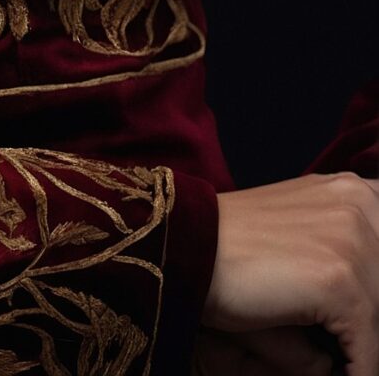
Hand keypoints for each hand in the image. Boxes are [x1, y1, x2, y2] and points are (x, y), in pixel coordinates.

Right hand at [202, 172, 378, 375]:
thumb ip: (346, 244)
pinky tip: (338, 372)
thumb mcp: (305, 228)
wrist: (188, 248)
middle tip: (350, 340)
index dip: (375, 285)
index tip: (363, 318)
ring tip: (343, 360)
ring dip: (363, 348)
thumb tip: (371, 317)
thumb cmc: (240, 248)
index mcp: (355, 192)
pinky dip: (356, 371)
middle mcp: (360, 205)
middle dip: (371, 322)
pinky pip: (367, 352)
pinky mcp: (340, 283)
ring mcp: (353, 242)